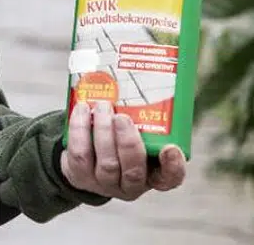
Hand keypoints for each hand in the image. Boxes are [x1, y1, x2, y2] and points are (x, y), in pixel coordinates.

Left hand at [60, 100, 185, 200]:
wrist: (85, 156)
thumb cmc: (120, 138)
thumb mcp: (140, 133)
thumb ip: (148, 116)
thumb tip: (155, 69)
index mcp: (153, 174)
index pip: (170, 178)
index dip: (173, 166)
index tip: (171, 147)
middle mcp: (131, 185)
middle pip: (133, 171)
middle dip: (128, 143)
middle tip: (122, 117)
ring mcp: (104, 183)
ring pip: (106, 163)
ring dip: (103, 131)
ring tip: (103, 106)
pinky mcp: (80, 176)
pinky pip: (80, 154)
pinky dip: (80, 129)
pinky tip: (82, 109)